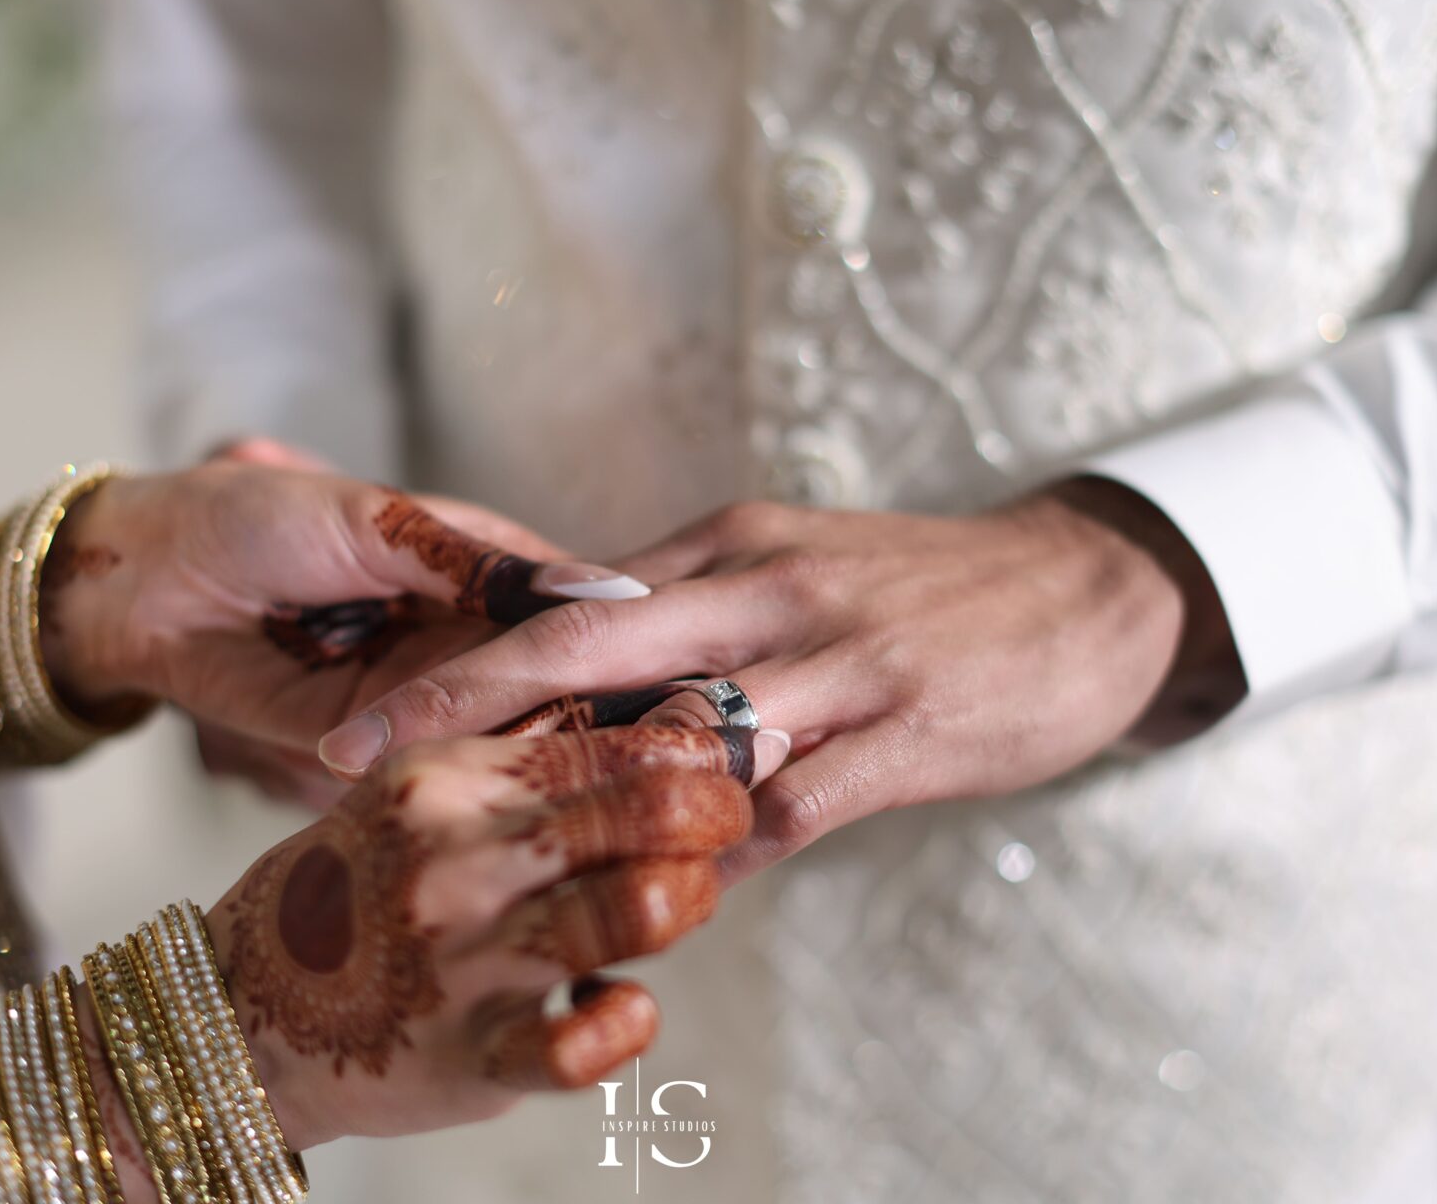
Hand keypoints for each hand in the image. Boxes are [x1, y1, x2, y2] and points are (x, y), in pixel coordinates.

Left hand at [36, 438, 648, 803]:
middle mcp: (467, 642)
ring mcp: (423, 701)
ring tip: (618, 789)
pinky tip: (522, 804)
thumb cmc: (257, 519)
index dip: (635, 643)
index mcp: (484, 570)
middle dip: (608, 717)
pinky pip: (430, 771)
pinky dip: (466, 785)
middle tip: (672, 757)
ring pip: (504, 738)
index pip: (581, 611)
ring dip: (549, 760)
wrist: (144, 578)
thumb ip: (477, 564)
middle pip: (557, 686)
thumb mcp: (377, 521)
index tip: (704, 677)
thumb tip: (591, 589)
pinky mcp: (370, 750)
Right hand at [203, 725, 774, 1147]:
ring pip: (639, 909)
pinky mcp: (470, 1056)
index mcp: (444, 776)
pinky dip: (629, 1023)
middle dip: (718, 814)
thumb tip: (670, 740)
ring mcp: (462, 959)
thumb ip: (523, 769)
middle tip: (730, 822)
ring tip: (681, 901)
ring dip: (688, 901)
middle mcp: (455, 856)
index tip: (734, 753)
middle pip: (646, 813)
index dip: (696, 746)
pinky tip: (624, 1004)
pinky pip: (586, 1045)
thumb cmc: (357, 888)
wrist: (241, 1006)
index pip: (608, 738)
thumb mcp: (420, 797)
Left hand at [317, 480, 1240, 879]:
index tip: (366, 696)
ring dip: (579, 793)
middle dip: (461, 699)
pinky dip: (719, 852)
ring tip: (483, 847)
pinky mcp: (902, 730)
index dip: (464, 649)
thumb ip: (693, 611)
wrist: (1085, 589)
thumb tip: (583, 664)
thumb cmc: (920, 589)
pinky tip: (666, 892)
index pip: (571, 595)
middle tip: (351, 758)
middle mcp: (766, 587)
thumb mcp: (795, 568)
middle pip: (586, 640)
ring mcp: (836, 659)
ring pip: (679, 728)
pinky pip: (789, 806)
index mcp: (729, 544)